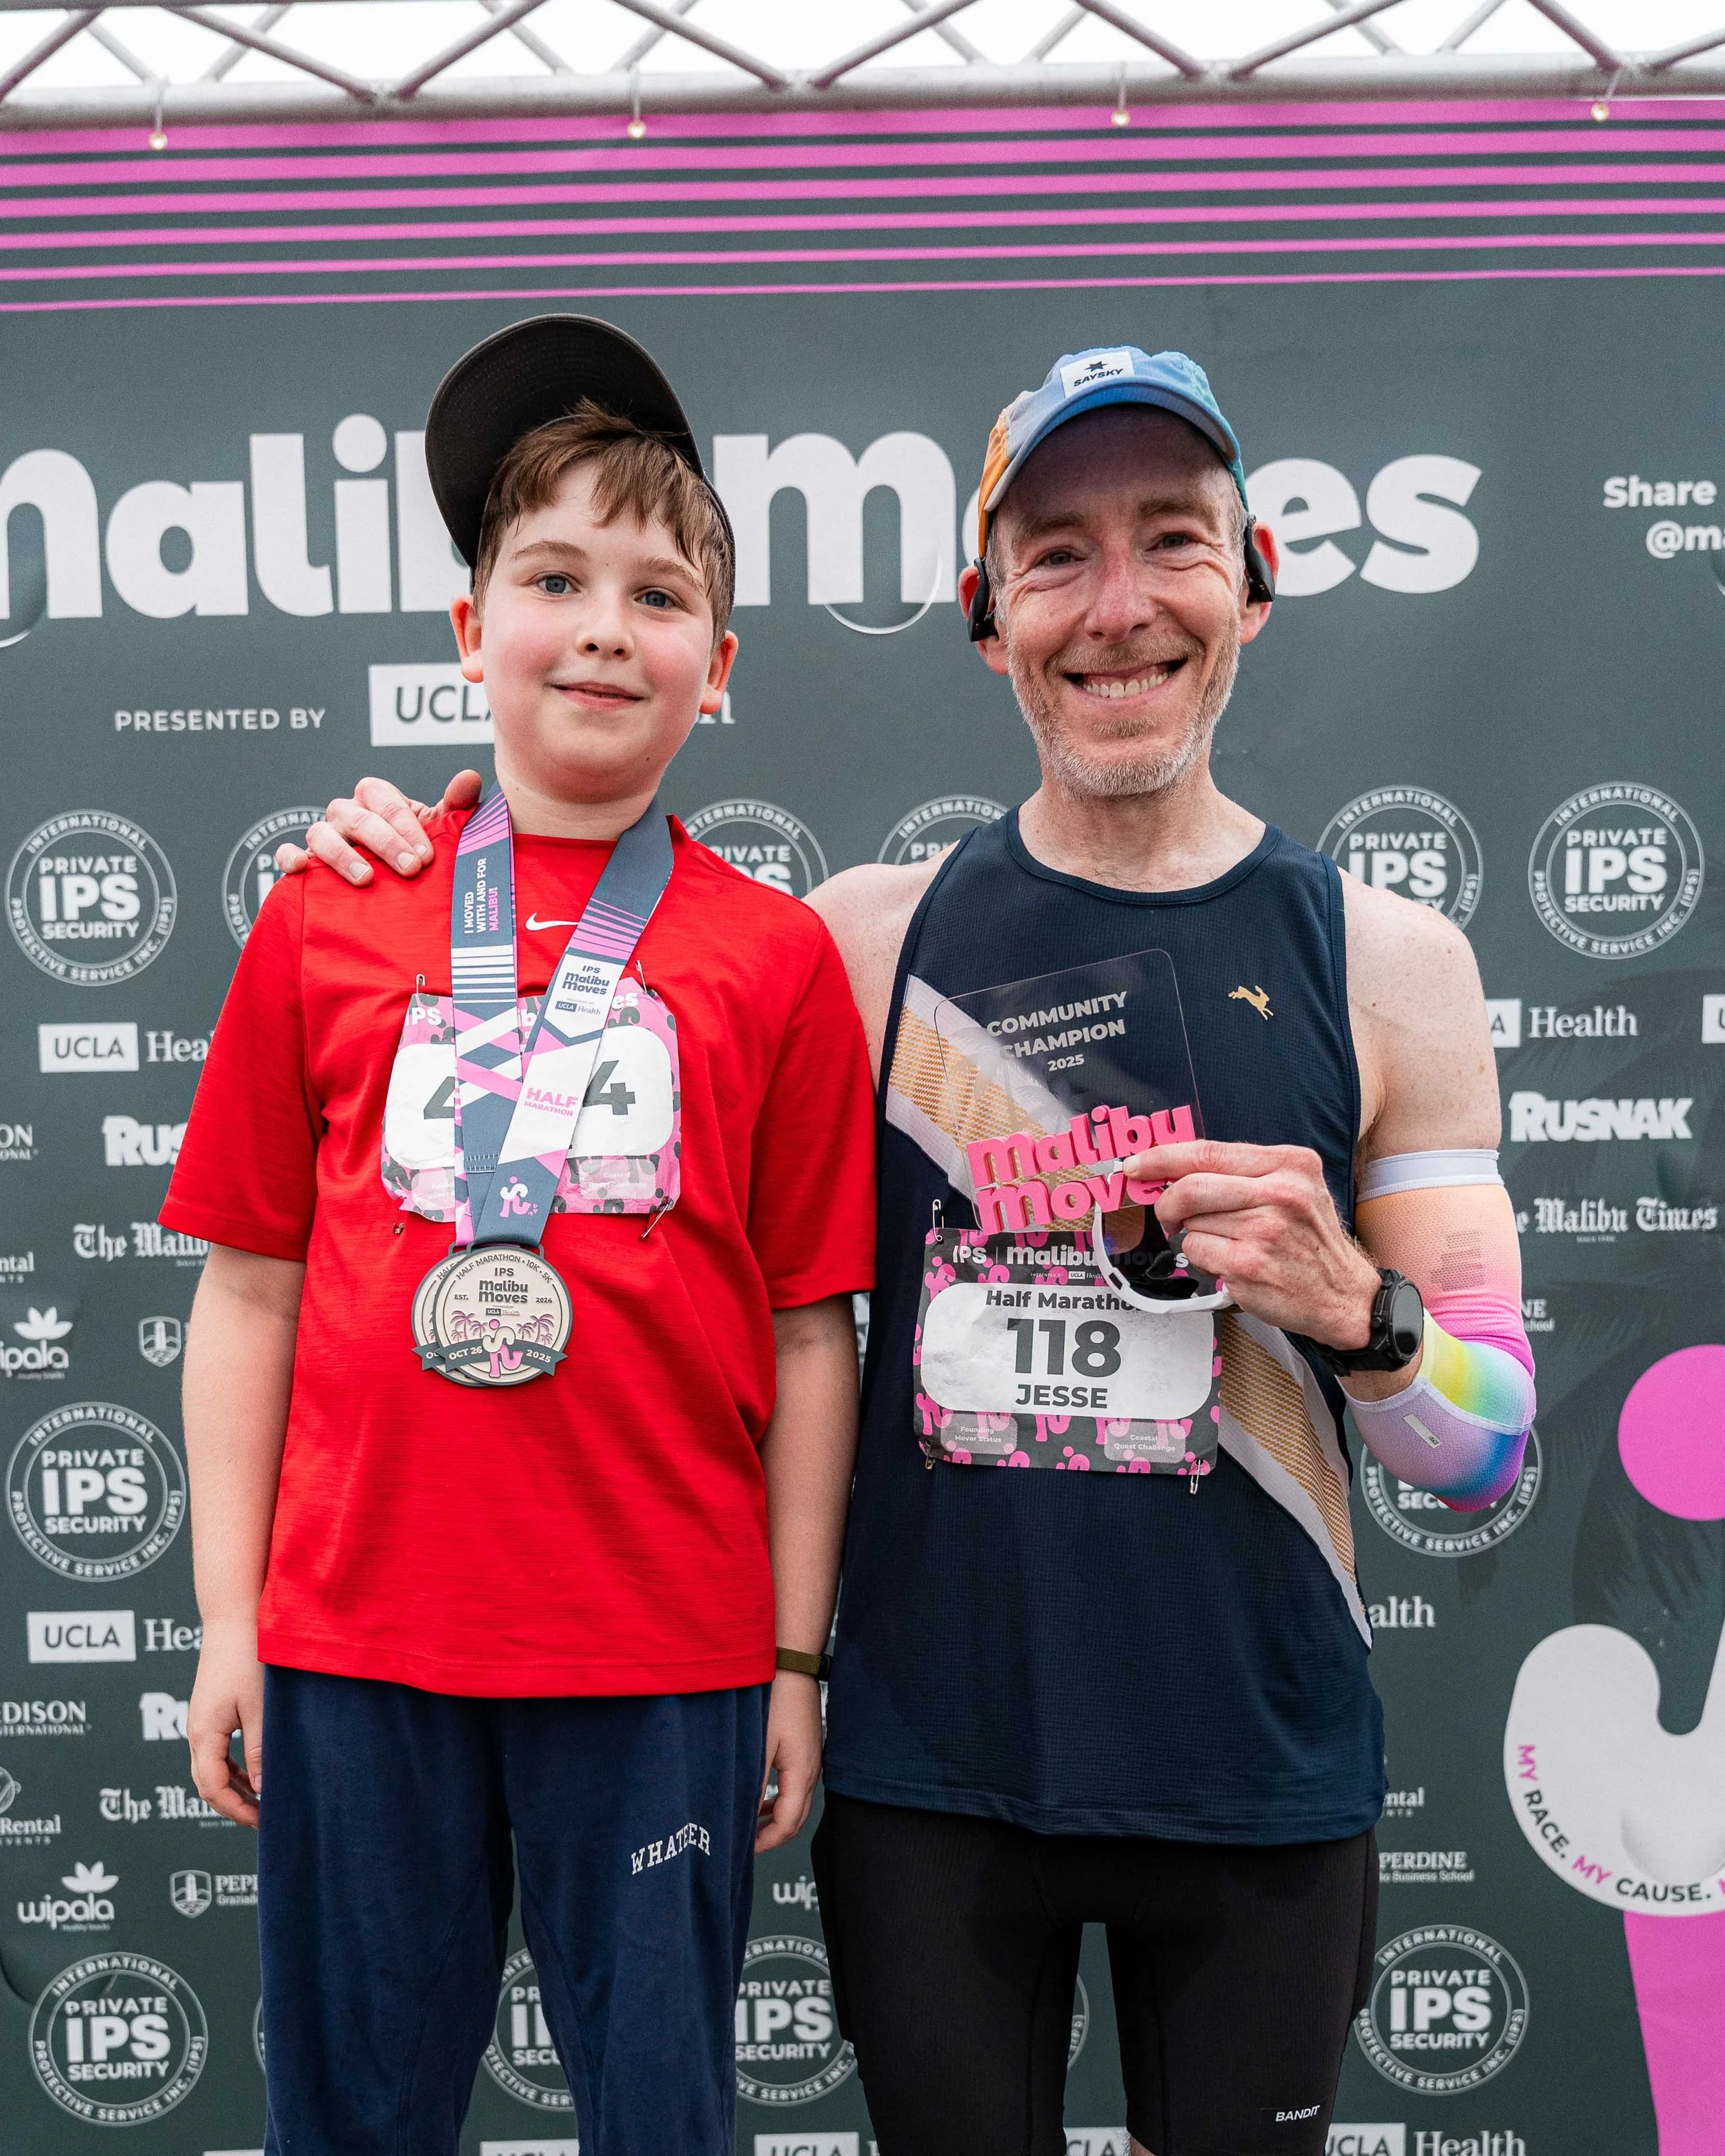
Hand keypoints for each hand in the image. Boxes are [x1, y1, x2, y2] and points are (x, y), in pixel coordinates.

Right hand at [187, 1615, 264, 1828]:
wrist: (234, 1616)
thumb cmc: (249, 1657)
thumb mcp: (260, 1708)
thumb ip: (260, 1750)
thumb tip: (263, 1789)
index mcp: (204, 1733)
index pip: (212, 1788)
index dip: (236, 1810)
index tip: (263, 1823)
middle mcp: (196, 1730)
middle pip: (207, 1782)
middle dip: (233, 1805)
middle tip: (263, 1819)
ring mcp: (201, 1719)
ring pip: (211, 1767)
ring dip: (234, 1786)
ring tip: (261, 1802)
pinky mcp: (211, 1708)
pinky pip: (217, 1750)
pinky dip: (233, 1766)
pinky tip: (253, 1772)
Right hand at [273, 770, 483, 883]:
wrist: (392, 885)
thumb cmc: (412, 850)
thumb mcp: (435, 830)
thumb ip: (453, 807)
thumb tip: (470, 778)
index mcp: (376, 799)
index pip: (384, 800)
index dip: (406, 825)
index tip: (427, 856)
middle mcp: (347, 813)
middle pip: (358, 818)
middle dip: (385, 843)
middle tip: (410, 869)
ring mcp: (323, 836)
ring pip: (321, 834)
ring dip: (343, 855)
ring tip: (366, 879)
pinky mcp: (304, 861)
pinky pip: (288, 854)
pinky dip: (290, 859)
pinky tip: (302, 869)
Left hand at [755, 1671, 822, 1853]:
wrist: (792, 1664)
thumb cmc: (776, 1698)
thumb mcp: (759, 1743)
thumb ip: (752, 1782)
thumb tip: (743, 1815)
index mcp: (802, 1773)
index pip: (788, 1823)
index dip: (766, 1841)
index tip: (743, 1849)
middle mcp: (812, 1770)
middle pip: (797, 1819)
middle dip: (773, 1836)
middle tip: (746, 1844)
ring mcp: (812, 1760)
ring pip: (797, 1803)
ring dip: (776, 1818)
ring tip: (751, 1825)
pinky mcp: (806, 1750)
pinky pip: (796, 1787)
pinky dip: (780, 1800)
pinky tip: (762, 1798)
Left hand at [1131, 1138, 1380, 1349]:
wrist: (1343, 1295)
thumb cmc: (1311, 1240)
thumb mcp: (1296, 1188)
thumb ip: (1244, 1172)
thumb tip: (1175, 1167)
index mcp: (1290, 1164)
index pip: (1209, 1152)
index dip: (1163, 1157)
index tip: (1137, 1164)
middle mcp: (1280, 1193)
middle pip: (1190, 1187)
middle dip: (1167, 1203)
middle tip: (1168, 1216)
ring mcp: (1264, 1231)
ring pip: (1191, 1222)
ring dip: (1196, 1234)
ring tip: (1229, 1243)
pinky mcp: (1248, 1266)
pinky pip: (1196, 1252)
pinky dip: (1203, 1258)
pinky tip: (1231, 1263)